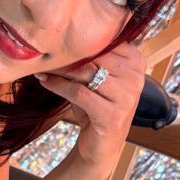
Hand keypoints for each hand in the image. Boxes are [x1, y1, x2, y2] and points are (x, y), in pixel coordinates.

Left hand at [36, 41, 146, 179]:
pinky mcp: (113, 115)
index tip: (57, 40)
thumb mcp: (97, 77)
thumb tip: (61, 34)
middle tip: (45, 53)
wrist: (101, 145)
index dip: (80, 41)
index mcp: (137, 62)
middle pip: (95, 56)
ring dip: (60, 70)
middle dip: (68, 56)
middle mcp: (136, 78)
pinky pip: (79, 92)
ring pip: (86, 72)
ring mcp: (127, 97)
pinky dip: (59, 86)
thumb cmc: (96, 106)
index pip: (106, 42)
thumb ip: (91, 56)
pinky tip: (45, 81)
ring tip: (43, 67)